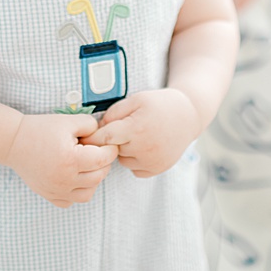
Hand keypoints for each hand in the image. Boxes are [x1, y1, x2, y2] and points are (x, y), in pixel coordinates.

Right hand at [3, 114, 116, 206]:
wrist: (12, 141)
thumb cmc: (38, 129)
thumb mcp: (66, 121)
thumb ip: (91, 125)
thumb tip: (103, 135)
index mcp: (70, 159)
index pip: (104, 159)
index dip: (110, 150)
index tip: (107, 144)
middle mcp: (65, 178)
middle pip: (99, 176)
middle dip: (102, 163)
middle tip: (95, 152)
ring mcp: (56, 189)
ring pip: (89, 192)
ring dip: (93, 179)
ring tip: (85, 166)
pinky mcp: (49, 195)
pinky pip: (71, 201)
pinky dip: (76, 192)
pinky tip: (72, 178)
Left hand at [82, 89, 199, 177]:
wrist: (188, 115)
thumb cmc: (158, 104)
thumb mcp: (135, 100)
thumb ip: (113, 113)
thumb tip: (98, 129)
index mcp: (136, 129)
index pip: (104, 139)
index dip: (91, 138)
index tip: (82, 137)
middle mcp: (144, 149)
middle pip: (112, 150)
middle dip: (111, 142)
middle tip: (120, 130)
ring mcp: (153, 161)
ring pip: (123, 161)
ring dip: (124, 151)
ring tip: (136, 136)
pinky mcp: (158, 169)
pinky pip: (135, 170)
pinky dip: (135, 161)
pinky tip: (143, 147)